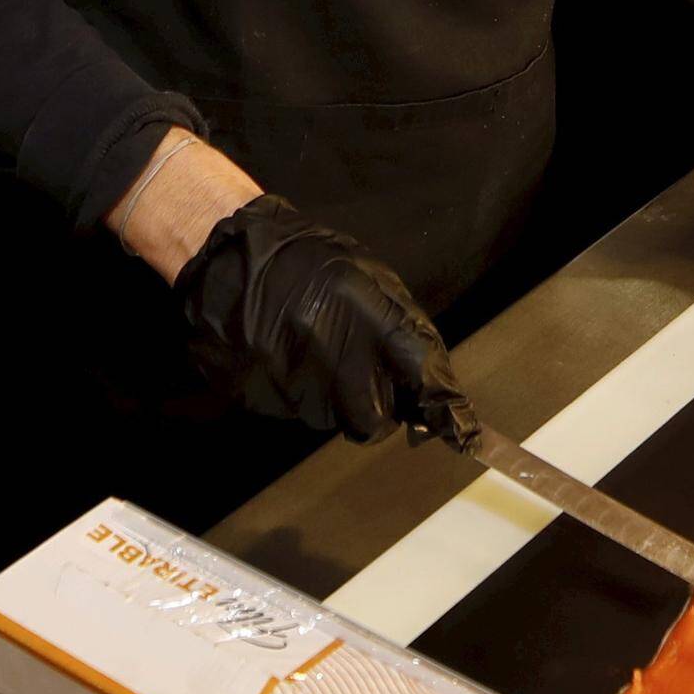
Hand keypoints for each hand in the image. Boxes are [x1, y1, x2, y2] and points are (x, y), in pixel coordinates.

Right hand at [175, 196, 471, 442]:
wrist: (230, 262)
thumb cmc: (304, 261)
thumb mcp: (364, 276)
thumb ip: (402, 325)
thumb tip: (433, 377)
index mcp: (365, 313)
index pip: (421, 374)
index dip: (443, 407)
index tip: (463, 432)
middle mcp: (332, 353)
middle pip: (375, 420)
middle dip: (376, 409)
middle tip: (363, 379)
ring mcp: (295, 382)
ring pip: (334, 420)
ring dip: (334, 401)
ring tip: (314, 354)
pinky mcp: (266, 399)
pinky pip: (299, 414)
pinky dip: (302, 397)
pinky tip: (288, 359)